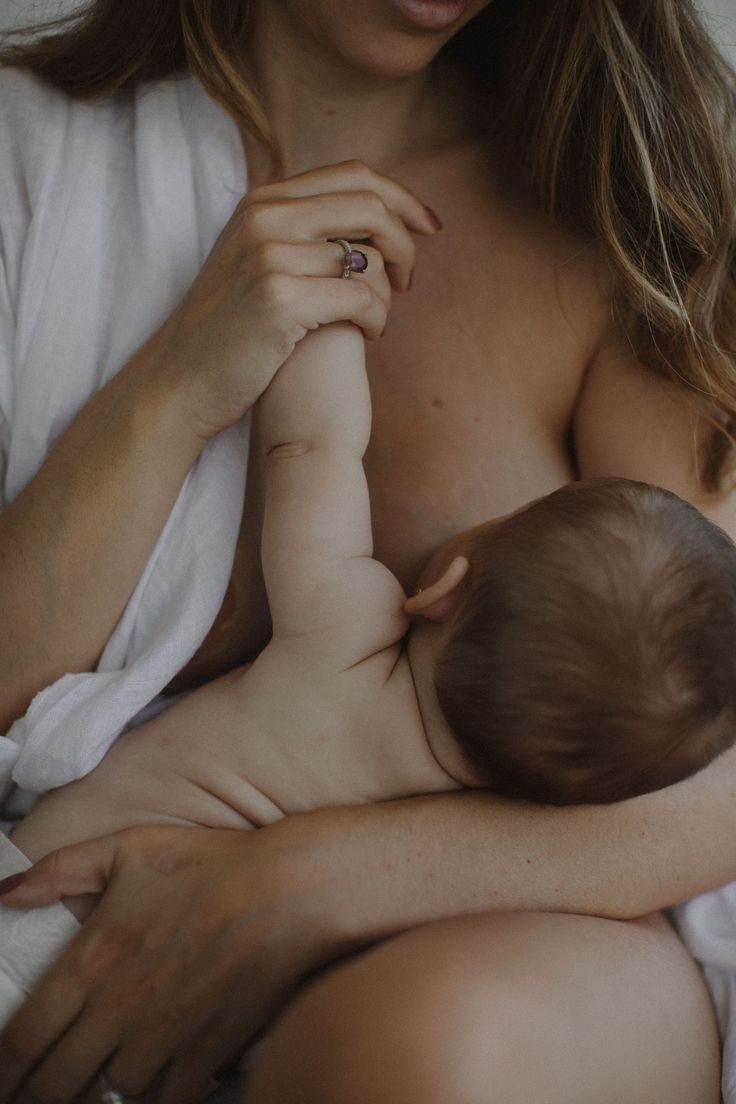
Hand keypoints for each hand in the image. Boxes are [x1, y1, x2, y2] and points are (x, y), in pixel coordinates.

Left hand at [0, 818, 348, 1103]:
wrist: (287, 889)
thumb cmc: (208, 865)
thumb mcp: (128, 849)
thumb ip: (60, 869)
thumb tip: (4, 894)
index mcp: (93, 960)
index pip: (23, 1037)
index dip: (4, 1070)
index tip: (2, 1080)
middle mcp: (120, 1008)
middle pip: (55, 1083)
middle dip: (35, 1097)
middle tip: (30, 1098)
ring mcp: (165, 1037)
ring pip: (110, 1096)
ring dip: (97, 1094)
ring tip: (92, 1087)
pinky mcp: (207, 1053)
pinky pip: (165, 1101)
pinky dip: (152, 1098)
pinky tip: (147, 1084)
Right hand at [148, 160, 440, 439]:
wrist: (179, 381)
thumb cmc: (228, 332)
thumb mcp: (253, 263)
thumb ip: (298, 233)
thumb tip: (365, 221)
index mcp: (262, 201)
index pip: (354, 174)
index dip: (401, 198)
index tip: (427, 228)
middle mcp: (264, 218)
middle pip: (369, 206)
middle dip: (405, 244)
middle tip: (410, 282)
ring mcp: (269, 256)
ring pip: (368, 259)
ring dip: (390, 294)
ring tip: (379, 320)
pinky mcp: (279, 299)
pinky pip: (361, 297)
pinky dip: (379, 319)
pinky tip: (371, 336)